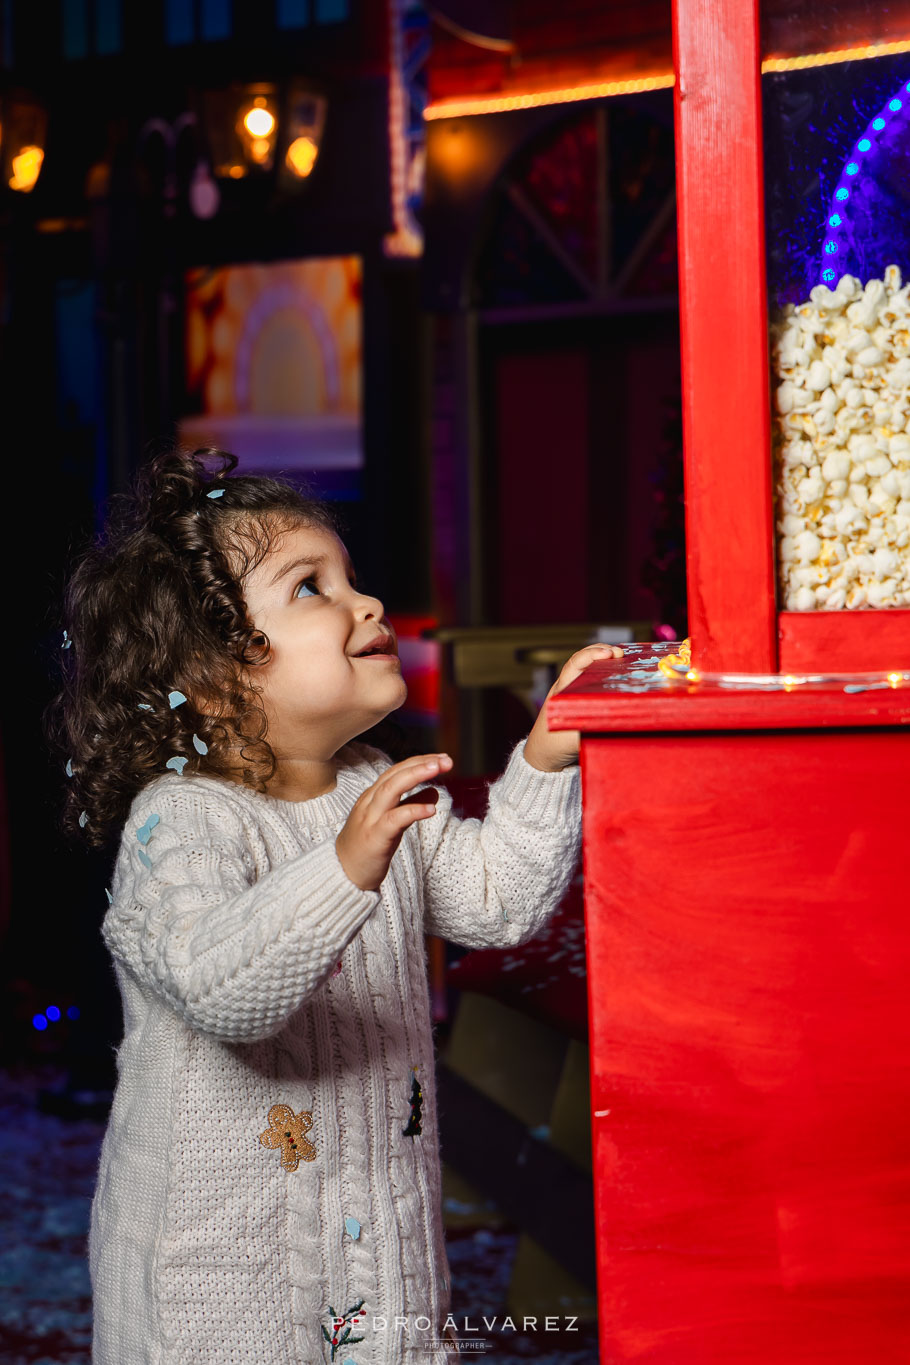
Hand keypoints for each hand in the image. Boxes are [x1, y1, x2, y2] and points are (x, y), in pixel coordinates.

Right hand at [335, 752, 453, 890]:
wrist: (342, 874)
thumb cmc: (367, 848)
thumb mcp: (392, 822)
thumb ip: (411, 804)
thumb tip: (435, 791)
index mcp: (373, 796)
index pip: (397, 771)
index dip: (420, 762)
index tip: (443, 758)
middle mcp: (370, 802)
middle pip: (394, 775)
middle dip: (420, 764)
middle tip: (446, 761)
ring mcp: (370, 819)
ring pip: (391, 790)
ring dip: (415, 776)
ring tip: (437, 769)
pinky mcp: (374, 838)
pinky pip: (394, 820)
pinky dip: (413, 810)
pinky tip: (431, 810)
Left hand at [523, 644, 623, 771]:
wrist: (543, 757)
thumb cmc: (552, 746)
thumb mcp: (573, 738)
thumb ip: (593, 728)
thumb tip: (619, 718)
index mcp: (561, 690)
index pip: (576, 663)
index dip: (593, 655)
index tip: (610, 654)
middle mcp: (567, 687)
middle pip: (586, 661)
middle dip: (604, 653)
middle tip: (622, 654)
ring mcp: (575, 694)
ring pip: (593, 671)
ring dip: (608, 664)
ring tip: (625, 661)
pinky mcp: (584, 703)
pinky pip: (597, 684)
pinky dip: (609, 678)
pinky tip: (623, 678)